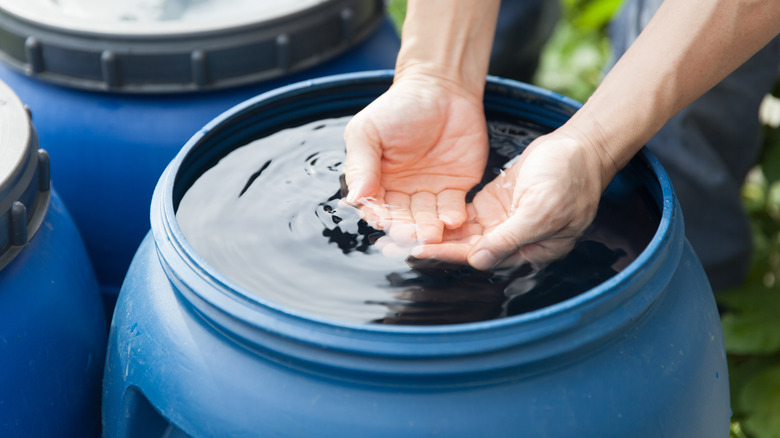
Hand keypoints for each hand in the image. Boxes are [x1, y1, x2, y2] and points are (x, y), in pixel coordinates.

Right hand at [343, 74, 488, 243]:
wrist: (442, 87)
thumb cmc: (399, 106)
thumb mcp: (369, 131)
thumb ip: (360, 164)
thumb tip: (353, 198)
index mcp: (376, 181)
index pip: (375, 206)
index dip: (379, 215)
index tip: (383, 222)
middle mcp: (402, 192)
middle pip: (402, 218)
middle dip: (406, 229)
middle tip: (411, 236)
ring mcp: (429, 192)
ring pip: (427, 219)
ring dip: (429, 228)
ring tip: (433, 233)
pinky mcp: (456, 189)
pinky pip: (453, 208)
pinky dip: (453, 217)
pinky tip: (454, 220)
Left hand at [411, 130, 609, 268]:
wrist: (582, 147)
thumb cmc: (570, 177)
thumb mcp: (542, 210)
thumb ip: (510, 237)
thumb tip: (478, 261)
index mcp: (528, 250)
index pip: (480, 256)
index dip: (447, 254)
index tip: (416, 251)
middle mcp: (512, 242)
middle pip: (465, 249)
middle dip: (431, 247)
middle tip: (393, 245)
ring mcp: (502, 223)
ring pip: (462, 234)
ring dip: (432, 234)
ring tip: (399, 233)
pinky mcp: (494, 206)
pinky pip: (465, 217)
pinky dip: (443, 217)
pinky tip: (418, 214)